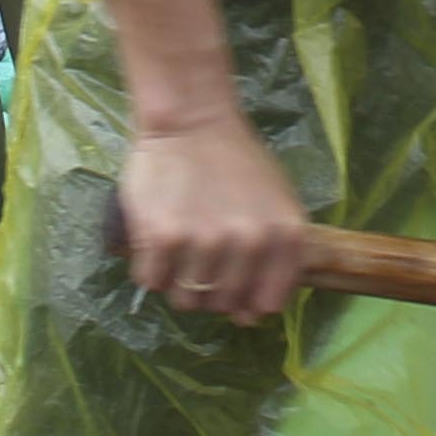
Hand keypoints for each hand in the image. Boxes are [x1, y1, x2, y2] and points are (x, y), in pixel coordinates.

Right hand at [101, 0, 304, 317]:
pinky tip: (156, 240)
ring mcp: (206, 243)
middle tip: (199, 252)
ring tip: (177, 246)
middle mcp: (250, 245)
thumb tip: (250, 317)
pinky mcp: (163, 239)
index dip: (246, 300)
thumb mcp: (276, 204)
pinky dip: (149, 267)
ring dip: (177, 280)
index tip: (232, 284)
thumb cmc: (234, 161)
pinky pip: (150, 281)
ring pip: (185, 299)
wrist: (190, 118)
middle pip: (222, 303)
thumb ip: (274, 258)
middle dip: (208, 287)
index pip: (267, 304)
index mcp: (285, 238)